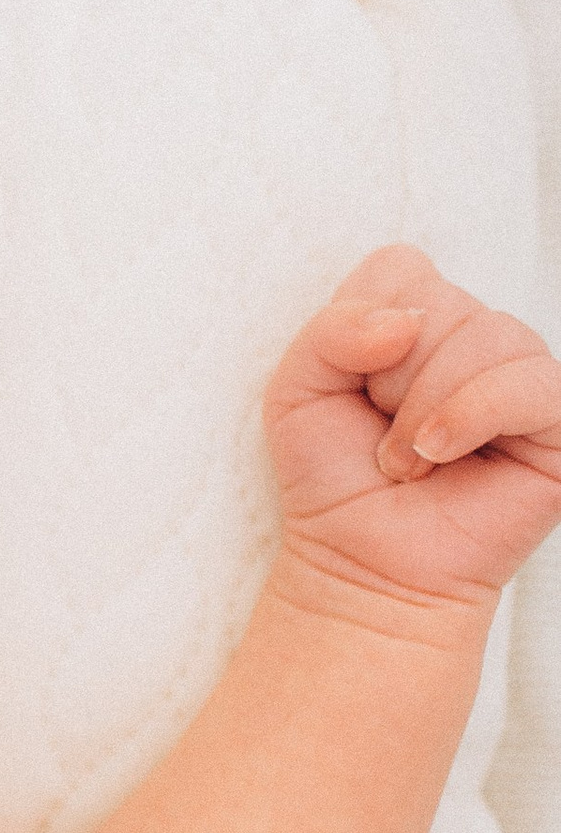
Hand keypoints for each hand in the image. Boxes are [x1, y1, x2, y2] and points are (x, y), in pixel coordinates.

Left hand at [264, 245, 560, 622]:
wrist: (363, 565)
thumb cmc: (335, 481)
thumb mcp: (296, 391)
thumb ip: (332, 331)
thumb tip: (405, 322)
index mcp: (420, 321)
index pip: (401, 267)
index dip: (363, 325)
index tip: (353, 389)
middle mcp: (477, 342)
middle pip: (441, 301)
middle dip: (392, 378)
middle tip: (383, 442)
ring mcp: (522, 379)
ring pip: (488, 333)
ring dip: (427, 405)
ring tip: (407, 461)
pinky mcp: (558, 425)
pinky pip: (532, 382)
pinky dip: (473, 413)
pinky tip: (439, 454)